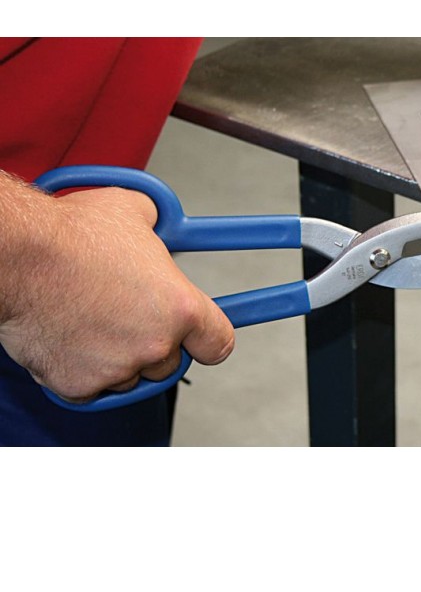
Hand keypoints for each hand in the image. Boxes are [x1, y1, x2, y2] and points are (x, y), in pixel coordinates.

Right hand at [0, 185, 234, 401]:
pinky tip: (71, 336)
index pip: (219, 342)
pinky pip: (91, 388)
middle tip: (128, 316)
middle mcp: (155, 344)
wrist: (18, 256)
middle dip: (154, 343)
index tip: (201, 337)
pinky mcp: (79, 386)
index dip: (209, 339)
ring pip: (130, 376)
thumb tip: (164, 225)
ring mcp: (117, 369)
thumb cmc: (71, 234)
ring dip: (118, 357)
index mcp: (181, 307)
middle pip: (170, 361)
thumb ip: (161, 228)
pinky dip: (82, 370)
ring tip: (93, 319)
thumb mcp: (135, 213)